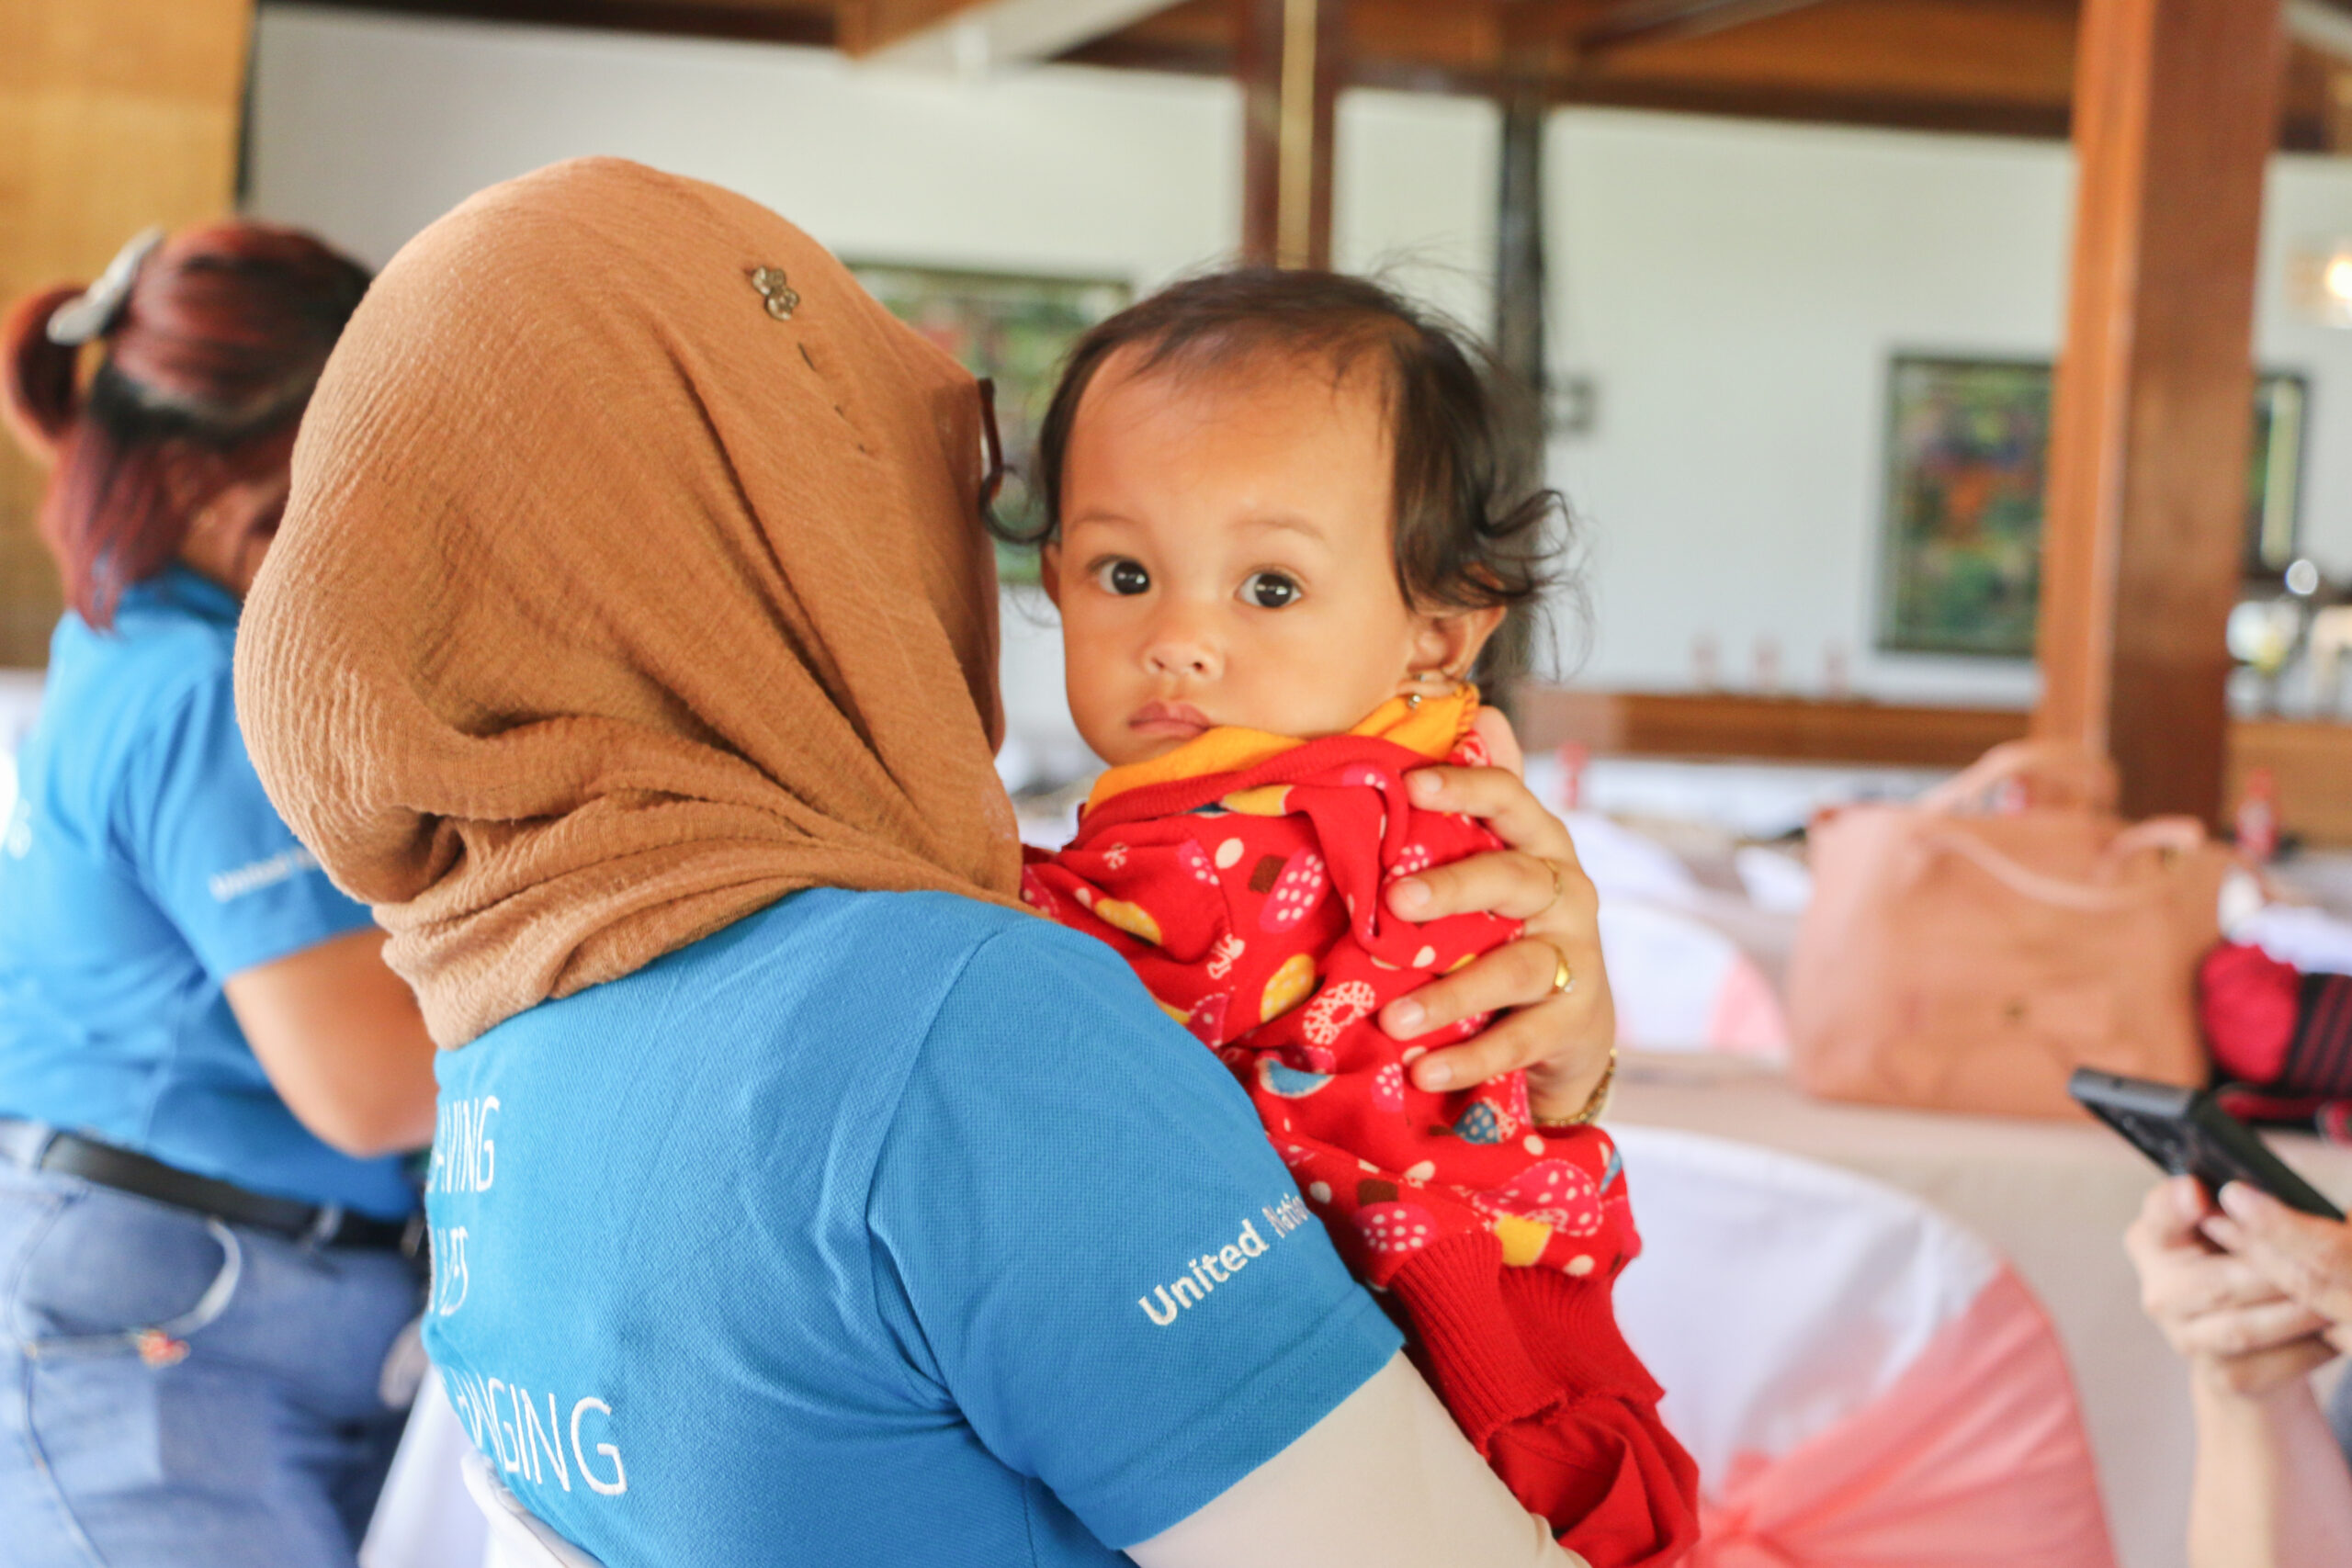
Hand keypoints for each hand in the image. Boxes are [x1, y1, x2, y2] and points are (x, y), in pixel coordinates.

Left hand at [1375, 756, 1613, 1121]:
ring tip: (1394, 1017)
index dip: (1465, 786)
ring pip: (1518, 967)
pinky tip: (1423, 1071)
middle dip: (1455, 887)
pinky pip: (1522, 1038)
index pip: (1512, 799)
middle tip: (1394, 903)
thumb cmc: (1508, 928)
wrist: (1569, 1027)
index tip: (1410, 785)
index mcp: (1539, 846)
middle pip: (1515, 879)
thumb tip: (1482, 708)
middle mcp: (1566, 894)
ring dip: (1452, 992)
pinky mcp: (1574, 1021)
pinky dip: (1470, 1057)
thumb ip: (1478, 804)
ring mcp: (1575, 958)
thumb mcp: (1492, 868)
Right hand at [2125, 1177, 2335, 1396]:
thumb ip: (2240, 1209)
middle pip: (2216, 1281)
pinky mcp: (2221, 1376)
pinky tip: (2333, 1331)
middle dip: (2273, 1272)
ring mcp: (2184, 1338)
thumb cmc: (2242, 1266)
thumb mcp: (2234, 1230)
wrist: (2244, 1349)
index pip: (2158, 1216)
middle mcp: (2158, 1290)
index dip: (2176, 1206)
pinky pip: (2271, 1362)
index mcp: (2154, 1238)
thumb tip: (2259, 1192)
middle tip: (2318, 1260)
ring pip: (2245, 1328)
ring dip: (2296, 1312)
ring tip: (2333, 1299)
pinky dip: (2310, 1347)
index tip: (2198, 1193)